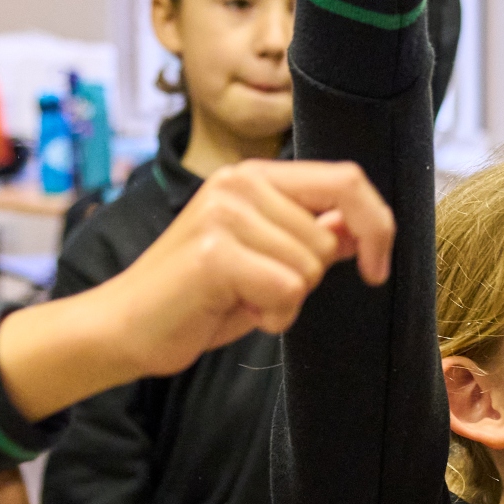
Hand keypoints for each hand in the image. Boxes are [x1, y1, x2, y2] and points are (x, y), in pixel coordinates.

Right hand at [100, 159, 395, 367]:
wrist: (125, 327)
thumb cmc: (199, 298)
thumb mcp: (267, 260)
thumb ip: (312, 236)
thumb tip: (362, 228)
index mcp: (253, 176)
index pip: (346, 179)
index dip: (378, 224)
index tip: (377, 268)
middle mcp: (238, 182)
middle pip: (327, 239)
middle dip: (306, 281)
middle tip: (256, 290)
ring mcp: (224, 213)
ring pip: (309, 268)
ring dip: (285, 302)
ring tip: (239, 298)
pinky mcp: (215, 252)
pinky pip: (288, 292)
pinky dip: (272, 316)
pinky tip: (233, 310)